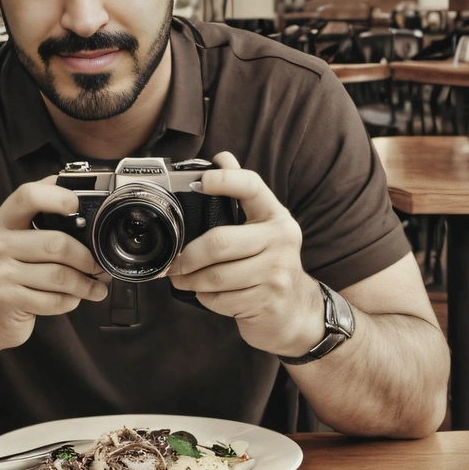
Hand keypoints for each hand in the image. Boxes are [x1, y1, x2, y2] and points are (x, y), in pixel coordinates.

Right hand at [0, 177, 108, 354]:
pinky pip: (53, 300)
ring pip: (59, 275)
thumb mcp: (15, 240)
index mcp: (3, 221)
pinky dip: (70, 301)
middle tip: (98, 265)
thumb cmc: (6, 273)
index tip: (78, 206)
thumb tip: (82, 200)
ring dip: (85, 284)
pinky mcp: (7, 300)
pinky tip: (72, 299)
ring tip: (95, 286)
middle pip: (55, 243)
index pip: (29, 196)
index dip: (58, 196)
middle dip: (86, 258)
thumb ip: (41, 220)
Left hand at [168, 151, 323, 356]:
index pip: (251, 187)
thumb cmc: (270, 264)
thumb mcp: (262, 228)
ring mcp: (277, 273)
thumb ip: (242, 195)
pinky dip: (206, 298)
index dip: (225, 181)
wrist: (295, 311)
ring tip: (183, 279)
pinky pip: (220, 299)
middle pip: (220, 241)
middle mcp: (282, 241)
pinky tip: (208, 294)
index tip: (202, 182)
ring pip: (215, 275)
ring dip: (190, 280)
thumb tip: (224, 157)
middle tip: (173, 263)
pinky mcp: (267, 301)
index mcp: (276, 217)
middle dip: (187, 256)